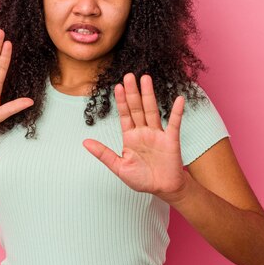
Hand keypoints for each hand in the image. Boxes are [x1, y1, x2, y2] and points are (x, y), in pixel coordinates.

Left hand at [82, 73, 186, 199]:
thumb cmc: (142, 179)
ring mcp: (158, 134)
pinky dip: (177, 112)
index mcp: (131, 137)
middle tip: (129, 75)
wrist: (164, 189)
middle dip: (132, 92)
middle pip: (137, 108)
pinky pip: (174, 123)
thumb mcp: (119, 167)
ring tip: (145, 78)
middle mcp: (144, 131)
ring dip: (149, 95)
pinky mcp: (171, 140)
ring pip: (152, 110)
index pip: (125, 115)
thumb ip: (103, 154)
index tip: (116, 86)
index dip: (121, 101)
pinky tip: (178, 99)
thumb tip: (85, 142)